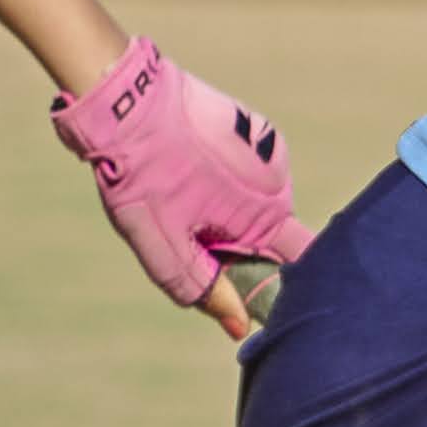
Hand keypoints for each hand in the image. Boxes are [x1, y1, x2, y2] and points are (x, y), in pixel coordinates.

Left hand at [53, 37, 311, 312]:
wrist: (126, 100)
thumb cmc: (141, 176)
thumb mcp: (161, 245)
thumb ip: (202, 288)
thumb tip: (239, 326)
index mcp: (264, 215)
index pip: (299, 265)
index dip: (280, 284)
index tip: (250, 289)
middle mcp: (280, 183)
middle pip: (275, 233)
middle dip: (243, 244)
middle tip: (194, 235)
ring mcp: (271, 150)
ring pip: (261, 200)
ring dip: (234, 209)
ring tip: (186, 193)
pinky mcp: (256, 128)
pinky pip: (253, 170)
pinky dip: (230, 178)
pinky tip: (194, 166)